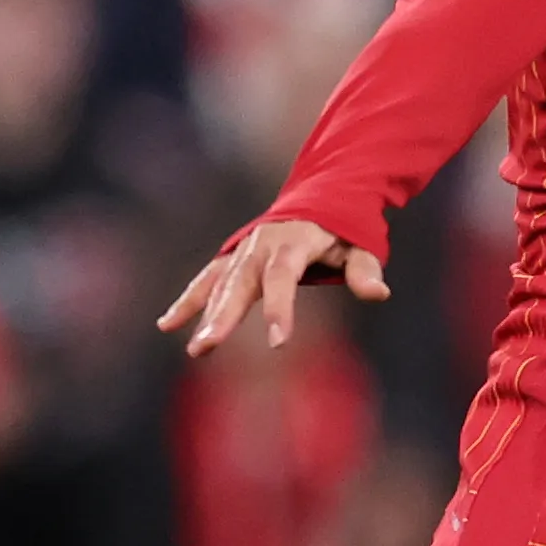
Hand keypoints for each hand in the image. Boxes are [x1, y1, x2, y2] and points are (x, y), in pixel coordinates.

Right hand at [161, 215, 384, 353]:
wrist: (319, 198)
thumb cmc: (344, 229)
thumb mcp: (361, 244)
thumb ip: (365, 269)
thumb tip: (378, 294)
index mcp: (294, 241)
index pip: (282, 277)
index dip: (279, 308)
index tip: (277, 342)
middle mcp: (262, 244)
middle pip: (240, 282)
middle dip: (223, 315)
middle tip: (207, 346)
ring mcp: (244, 250)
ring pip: (220, 283)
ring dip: (203, 313)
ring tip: (195, 347)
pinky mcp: (232, 258)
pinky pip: (207, 279)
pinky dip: (189, 300)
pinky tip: (167, 324)